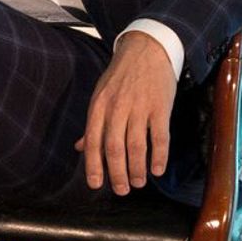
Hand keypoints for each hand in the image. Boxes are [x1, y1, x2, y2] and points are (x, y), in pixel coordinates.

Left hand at [75, 30, 178, 193]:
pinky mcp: (161, 107)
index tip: (95, 185)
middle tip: (122, 190)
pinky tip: (157, 170)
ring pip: (136, 146)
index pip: (93, 142)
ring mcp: (139, 108)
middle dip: (117, 173)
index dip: (94, 166)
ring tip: (139, 183)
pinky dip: (159, 156)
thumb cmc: (120, 77)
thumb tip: (81, 147)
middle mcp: (117, 109)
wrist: (147, 50)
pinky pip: (160, 137)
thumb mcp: (100, 96)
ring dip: (137, 168)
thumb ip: (93, 124)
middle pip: (114, 148)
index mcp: (98, 108)